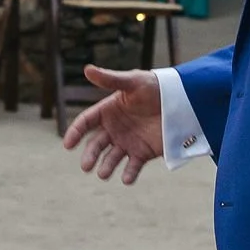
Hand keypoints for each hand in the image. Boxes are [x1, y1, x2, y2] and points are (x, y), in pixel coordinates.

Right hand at [62, 64, 163, 183]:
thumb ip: (110, 80)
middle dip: (90, 156)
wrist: (181, 100)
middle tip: (86, 166)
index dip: (75, 133)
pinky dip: (129, 174)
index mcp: (107, 111)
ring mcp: (127, 142)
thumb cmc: (155, 86)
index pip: (85, 123)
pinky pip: (133, 167)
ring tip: (103, 174)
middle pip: (96, 144)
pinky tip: (126, 179)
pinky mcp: (143, 153)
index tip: (68, 145)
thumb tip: (87, 69)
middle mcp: (114, 129)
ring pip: (111, 158)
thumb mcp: (133, 81)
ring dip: (106, 167)